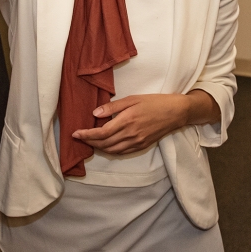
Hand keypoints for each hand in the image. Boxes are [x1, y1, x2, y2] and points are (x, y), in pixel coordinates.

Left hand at [72, 94, 189, 154]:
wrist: (176, 113)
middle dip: (89, 142)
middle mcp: (131, 135)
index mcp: (127, 121)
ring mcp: (137, 142)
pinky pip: (122, 152)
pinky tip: (105, 145)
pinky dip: (110, 151)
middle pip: (104, 144)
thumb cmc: (154, 102)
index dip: (86, 135)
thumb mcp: (132, 99)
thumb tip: (95, 113)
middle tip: (79, 137)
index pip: (101, 133)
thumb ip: (113, 107)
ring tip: (90, 141)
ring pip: (112, 150)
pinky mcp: (142, 146)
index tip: (75, 134)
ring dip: (98, 148)